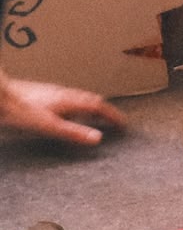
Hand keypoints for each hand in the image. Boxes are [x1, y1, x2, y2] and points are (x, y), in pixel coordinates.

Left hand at [0, 71, 123, 145]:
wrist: (0, 96)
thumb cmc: (20, 110)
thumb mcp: (49, 126)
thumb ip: (74, 132)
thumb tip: (96, 138)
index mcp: (70, 101)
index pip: (99, 106)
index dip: (113, 115)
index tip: (123, 123)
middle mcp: (63, 94)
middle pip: (91, 100)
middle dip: (104, 110)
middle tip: (112, 120)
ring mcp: (52, 92)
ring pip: (78, 98)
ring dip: (90, 108)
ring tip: (92, 118)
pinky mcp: (42, 93)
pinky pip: (67, 99)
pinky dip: (75, 107)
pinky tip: (65, 113)